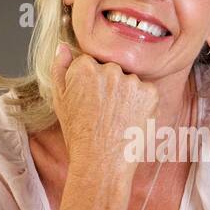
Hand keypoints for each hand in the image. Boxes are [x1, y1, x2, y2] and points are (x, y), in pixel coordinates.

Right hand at [50, 42, 157, 170]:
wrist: (101, 162)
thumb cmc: (78, 134)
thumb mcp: (59, 100)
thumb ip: (60, 68)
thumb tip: (63, 47)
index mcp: (85, 67)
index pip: (91, 63)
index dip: (90, 83)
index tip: (89, 101)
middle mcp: (110, 69)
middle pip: (112, 69)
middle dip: (109, 85)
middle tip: (103, 111)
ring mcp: (132, 81)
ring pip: (129, 80)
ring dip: (126, 94)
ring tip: (116, 118)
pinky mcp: (150, 93)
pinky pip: (146, 91)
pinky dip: (142, 103)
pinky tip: (130, 119)